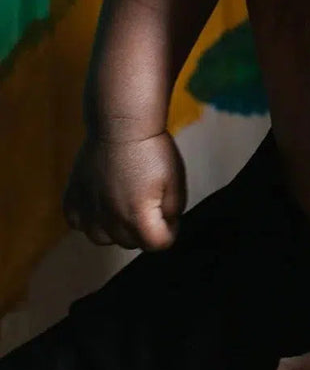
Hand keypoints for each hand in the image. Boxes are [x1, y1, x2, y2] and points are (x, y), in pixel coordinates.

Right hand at [63, 131, 185, 249]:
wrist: (122, 125)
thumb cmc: (152, 150)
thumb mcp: (176, 182)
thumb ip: (173, 211)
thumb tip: (166, 225)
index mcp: (138, 216)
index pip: (157, 245)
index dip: (169, 231)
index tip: (171, 216)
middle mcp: (110, 219)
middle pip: (131, 243)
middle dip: (145, 229)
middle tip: (151, 202)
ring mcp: (88, 209)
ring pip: (103, 238)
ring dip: (117, 228)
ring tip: (127, 204)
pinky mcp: (73, 197)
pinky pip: (78, 223)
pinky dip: (90, 219)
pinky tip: (101, 204)